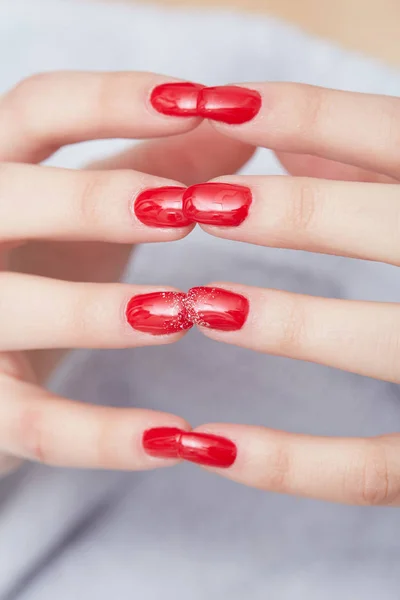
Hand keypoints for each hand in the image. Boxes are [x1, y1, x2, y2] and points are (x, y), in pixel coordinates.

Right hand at [0, 71, 252, 475]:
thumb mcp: (90, 210)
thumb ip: (156, 167)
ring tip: (179, 314)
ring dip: (96, 313)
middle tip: (183, 210)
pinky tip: (178, 437)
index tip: (197, 102)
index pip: (37, 108)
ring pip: (14, 310)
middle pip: (11, 198)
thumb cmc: (42, 261)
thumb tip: (241, 130)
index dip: (111, 100)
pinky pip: (34, 425)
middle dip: (94, 201)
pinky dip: (103, 437)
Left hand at [138, 81, 399, 504]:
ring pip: (386, 343)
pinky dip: (289, 464)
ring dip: (289, 324)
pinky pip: (373, 469)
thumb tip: (289, 141)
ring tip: (201, 305)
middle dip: (299, 213)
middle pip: (397, 228)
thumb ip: (371, 164)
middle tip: (200, 204)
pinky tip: (204, 444)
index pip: (398, 136)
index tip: (218, 104)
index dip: (310, 114)